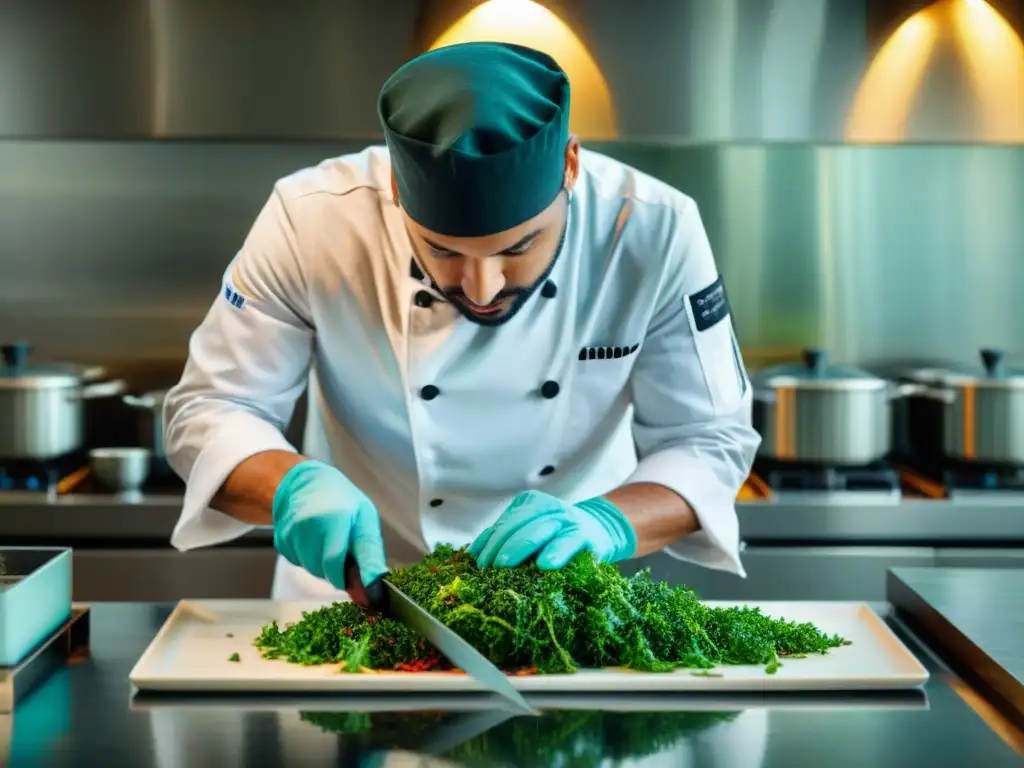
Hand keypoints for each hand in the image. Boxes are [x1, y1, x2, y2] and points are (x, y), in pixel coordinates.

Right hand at [271, 460, 386, 589]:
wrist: (307, 483)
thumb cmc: (343, 501)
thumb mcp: (366, 519)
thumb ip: (370, 553)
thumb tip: (375, 585)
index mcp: (333, 518)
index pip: (333, 563)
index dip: (344, 578)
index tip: (354, 581)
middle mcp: (307, 525)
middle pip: (321, 569)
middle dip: (336, 569)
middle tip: (344, 552)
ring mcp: (290, 533)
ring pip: (310, 569)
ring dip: (322, 564)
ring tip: (329, 542)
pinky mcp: (281, 541)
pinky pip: (298, 563)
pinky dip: (308, 559)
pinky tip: (314, 541)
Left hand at [469, 490, 636, 569]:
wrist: (599, 531)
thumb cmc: (557, 537)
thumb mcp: (531, 530)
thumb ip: (505, 537)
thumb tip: (473, 554)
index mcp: (531, 503)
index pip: (504, 522)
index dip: (488, 542)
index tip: (477, 562)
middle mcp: (548, 507)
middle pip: (516, 525)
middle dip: (499, 547)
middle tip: (487, 567)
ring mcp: (566, 519)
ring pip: (537, 530)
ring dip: (519, 548)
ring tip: (504, 565)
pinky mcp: (584, 535)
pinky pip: (567, 543)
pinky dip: (556, 552)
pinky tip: (545, 564)